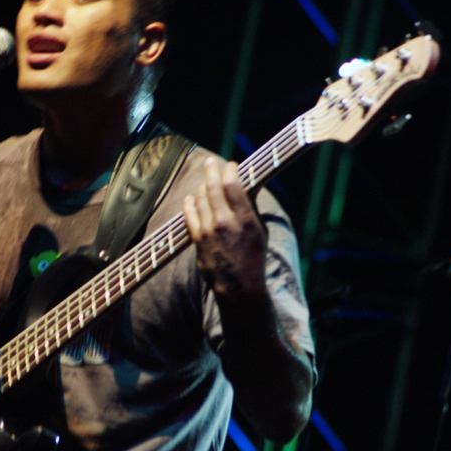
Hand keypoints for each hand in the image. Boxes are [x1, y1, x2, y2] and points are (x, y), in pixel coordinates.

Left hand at [183, 157, 266, 298]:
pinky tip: (191, 198)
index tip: (231, 165)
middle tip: (211, 162)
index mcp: (246, 219)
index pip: (233, 184)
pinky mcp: (198, 239)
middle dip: (211, 170)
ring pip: (200, 198)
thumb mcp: (260, 232)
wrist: (239, 288)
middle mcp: (226, 222)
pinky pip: (189, 214)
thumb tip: (248, 187)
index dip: (230, 170)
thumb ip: (251, 209)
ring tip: (205, 181)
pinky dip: (190, 203)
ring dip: (202, 186)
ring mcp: (209, 231)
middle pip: (213, 187)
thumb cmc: (254, 259)